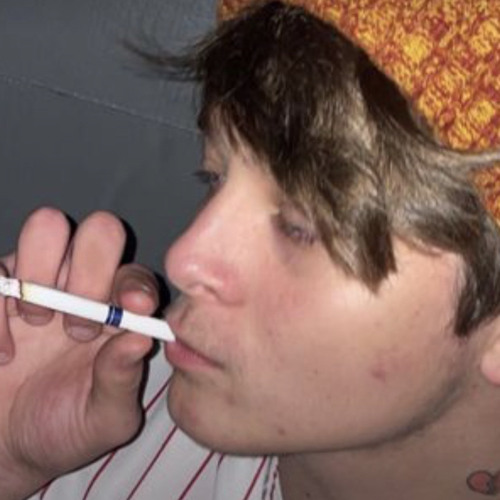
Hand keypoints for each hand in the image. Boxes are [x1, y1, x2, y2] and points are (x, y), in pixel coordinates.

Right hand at [0, 207, 158, 498]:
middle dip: (91, 270)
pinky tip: (4, 356)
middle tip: (78, 329)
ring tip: (38, 323)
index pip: (136, 273)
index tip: (130, 307)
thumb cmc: (68, 429)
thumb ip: (122, 379)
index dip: (134, 282)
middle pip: (99, 230)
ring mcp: (37, 281)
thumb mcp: (105, 417)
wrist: (10, 447)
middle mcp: (83, 284)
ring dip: (44, 273)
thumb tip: (140, 338)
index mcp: (119, 311)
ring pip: (47, 226)